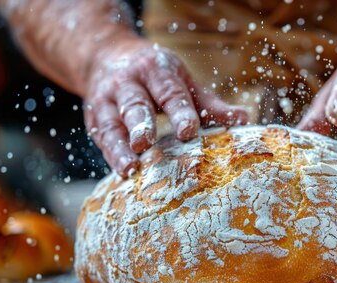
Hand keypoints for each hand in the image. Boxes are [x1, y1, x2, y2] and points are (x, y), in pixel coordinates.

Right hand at [84, 39, 247, 175]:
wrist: (105, 55)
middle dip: (140, 124)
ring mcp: (106, 100)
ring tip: (129, 168)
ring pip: (111, 123)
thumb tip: (243, 120)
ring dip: (119, 147)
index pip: (169, 92)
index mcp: (155, 70)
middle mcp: (127, 82)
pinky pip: (101, 137)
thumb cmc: (154, 74)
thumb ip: (208, 103)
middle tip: (146, 144)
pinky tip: (122, 172)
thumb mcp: (180, 81)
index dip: (178, 111)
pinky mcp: (94, 117)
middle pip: (134, 104)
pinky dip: (110, 155)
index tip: (188, 130)